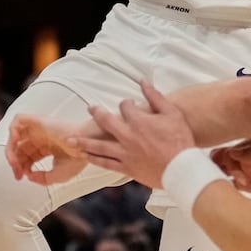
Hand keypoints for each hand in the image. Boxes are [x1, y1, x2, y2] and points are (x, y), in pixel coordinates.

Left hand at [7, 115, 92, 184]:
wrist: (86, 146)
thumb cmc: (77, 158)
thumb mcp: (58, 175)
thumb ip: (42, 179)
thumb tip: (29, 176)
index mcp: (47, 146)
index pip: (27, 155)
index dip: (21, 167)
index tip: (21, 177)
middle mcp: (42, 136)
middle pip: (20, 148)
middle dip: (15, 162)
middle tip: (17, 173)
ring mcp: (39, 128)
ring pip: (16, 134)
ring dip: (10, 149)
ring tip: (14, 162)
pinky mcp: (38, 120)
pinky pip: (18, 120)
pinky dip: (12, 132)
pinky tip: (15, 145)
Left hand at [73, 81, 195, 187]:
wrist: (181, 169)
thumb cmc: (180, 140)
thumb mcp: (171, 113)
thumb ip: (155, 96)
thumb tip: (143, 81)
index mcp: (138, 121)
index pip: (125, 106)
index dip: (126, 104)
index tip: (128, 105)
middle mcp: (127, 136)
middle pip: (105, 122)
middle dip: (96, 113)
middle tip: (90, 108)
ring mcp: (125, 153)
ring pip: (98, 146)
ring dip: (83, 142)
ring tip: (69, 140)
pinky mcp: (126, 167)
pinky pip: (105, 163)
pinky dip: (94, 159)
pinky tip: (85, 156)